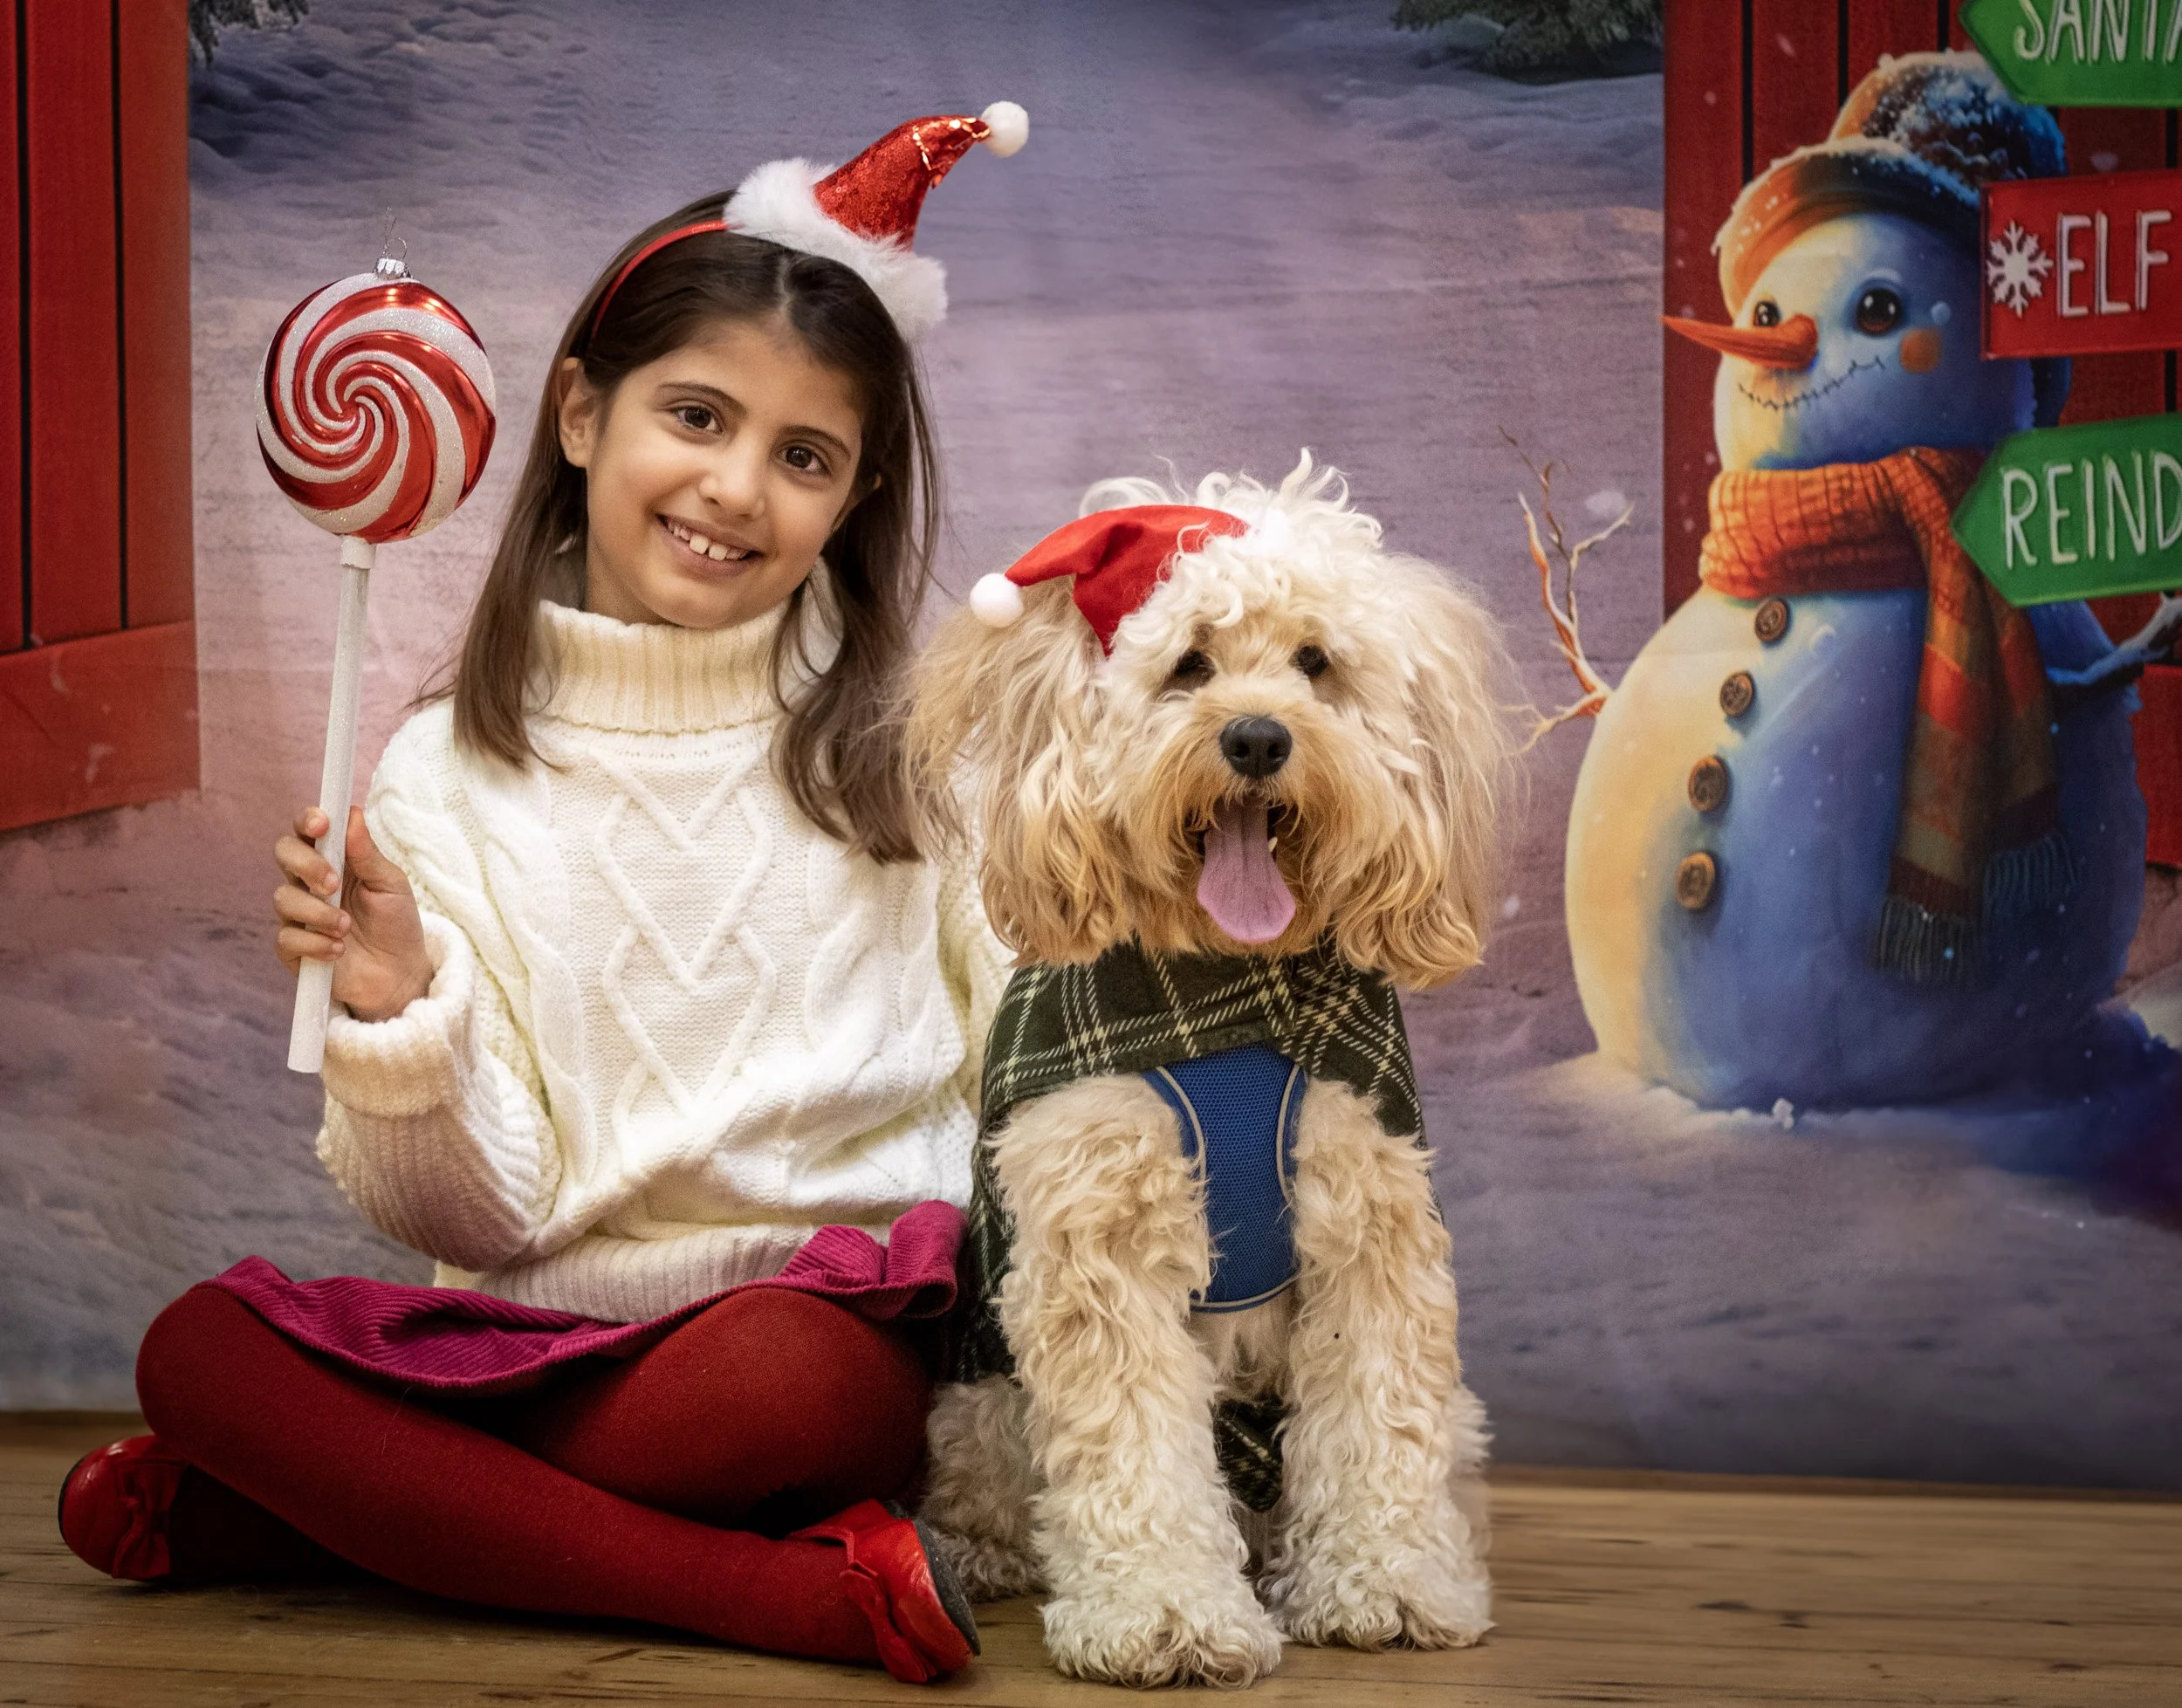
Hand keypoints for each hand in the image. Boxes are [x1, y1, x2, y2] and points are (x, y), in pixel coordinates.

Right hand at [274, 806, 433, 1022]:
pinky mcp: (294, 948)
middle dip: (307, 865)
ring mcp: (299, 914)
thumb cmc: (395, 923)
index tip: (321, 823)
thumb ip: (368, 853)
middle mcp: (310, 882)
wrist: (399, 974)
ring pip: (283, 898)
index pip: (307, 830)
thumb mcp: (391, 885)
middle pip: (284, 854)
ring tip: (346, 927)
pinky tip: (338, 951)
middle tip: (334, 884)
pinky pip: (286, 938)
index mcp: (334, 859)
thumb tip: (352, 813)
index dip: (307, 820)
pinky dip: (314, 943)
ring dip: (317, 912)